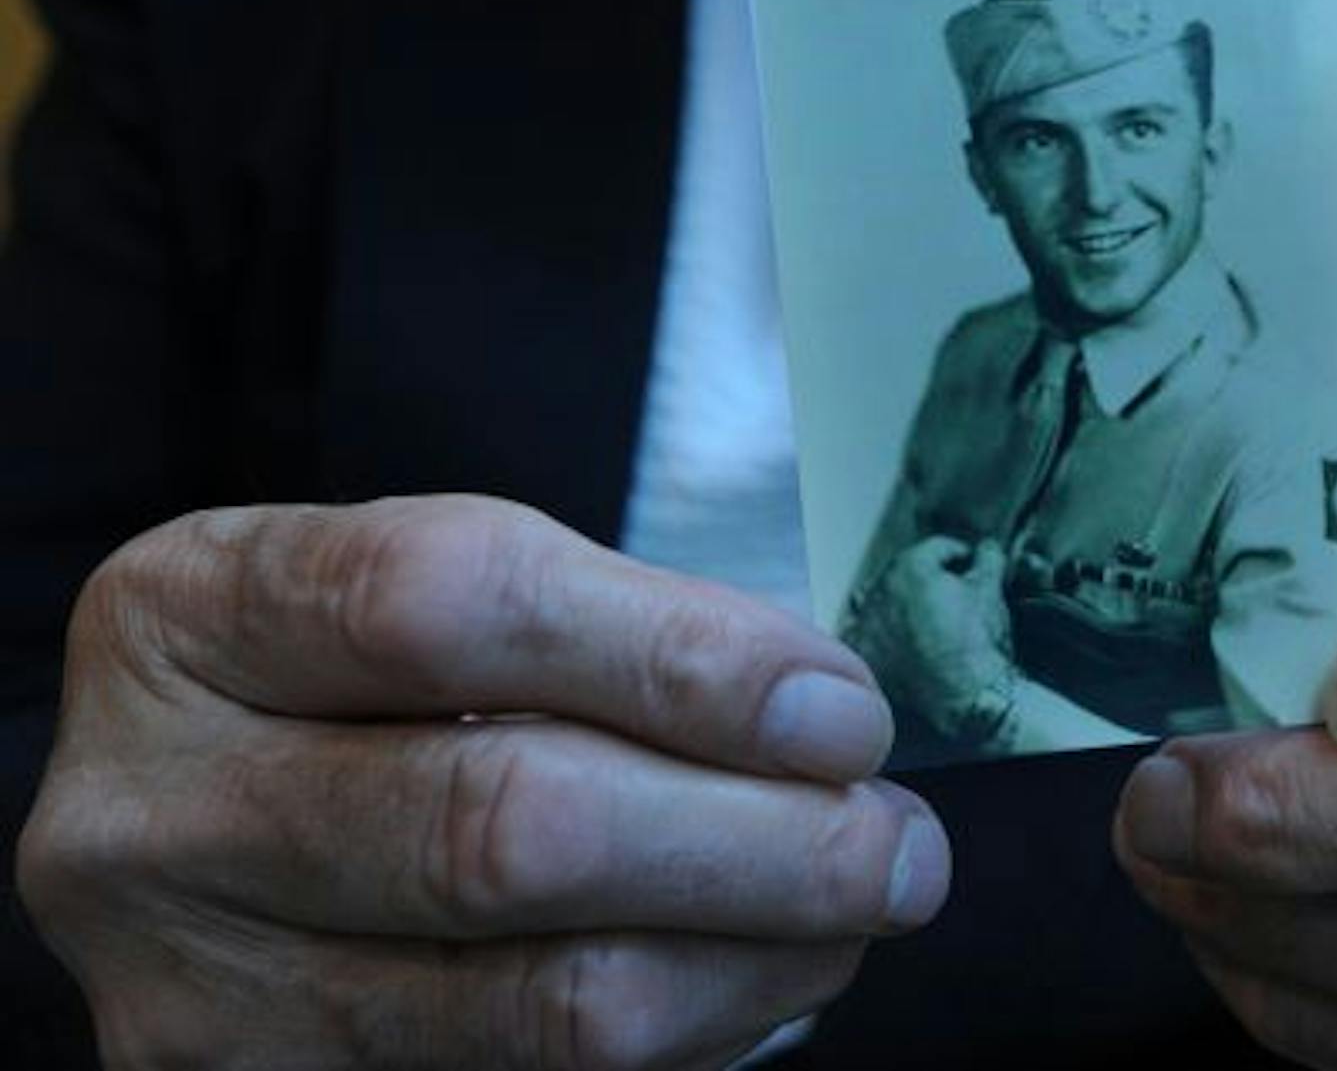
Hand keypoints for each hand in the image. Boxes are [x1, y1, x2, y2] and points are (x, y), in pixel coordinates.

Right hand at [16, 496, 951, 1068]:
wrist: (192, 825)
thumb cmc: (351, 680)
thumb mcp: (423, 591)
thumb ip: (607, 630)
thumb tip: (824, 727)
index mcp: (194, 616)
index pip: (452, 605)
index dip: (681, 660)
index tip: (841, 710)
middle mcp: (157, 813)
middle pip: (501, 832)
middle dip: (757, 842)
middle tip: (898, 841)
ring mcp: (193, 995)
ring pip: (535, 1005)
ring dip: (751, 961)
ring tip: (856, 907)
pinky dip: (687, 1041)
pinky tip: (753, 980)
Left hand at [849, 537, 1014, 740]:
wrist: (967, 699)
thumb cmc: (978, 642)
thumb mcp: (990, 591)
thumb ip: (989, 559)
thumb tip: (987, 549)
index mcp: (911, 565)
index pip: (939, 549)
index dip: (963, 558)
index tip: (974, 570)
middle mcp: (880, 589)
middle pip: (908, 574)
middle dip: (930, 583)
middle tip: (954, 600)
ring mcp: (866, 623)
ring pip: (887, 603)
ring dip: (905, 608)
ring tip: (932, 626)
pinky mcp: (862, 656)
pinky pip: (869, 636)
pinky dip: (885, 638)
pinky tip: (908, 648)